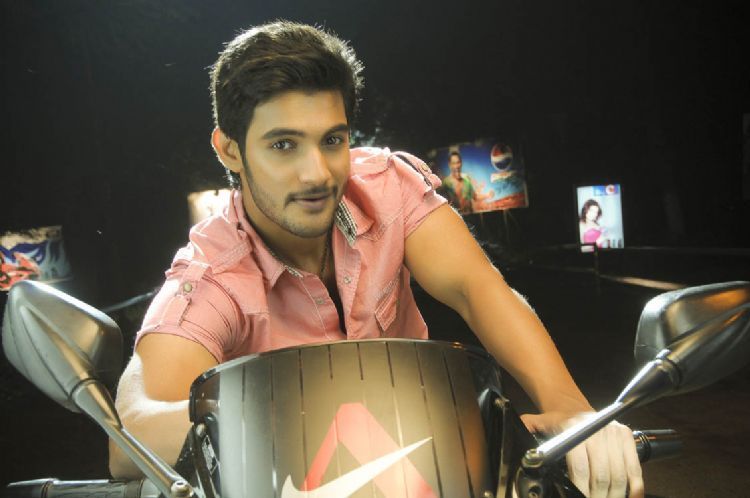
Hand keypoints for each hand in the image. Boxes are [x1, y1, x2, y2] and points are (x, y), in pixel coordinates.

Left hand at [521, 412, 643, 497]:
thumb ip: (526, 430)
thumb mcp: (538, 424)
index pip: (580, 468)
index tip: (578, 497)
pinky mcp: (627, 438)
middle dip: (596, 496)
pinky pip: (635, 469)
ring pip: (619, 475)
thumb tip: (511, 436)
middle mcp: (596, 430)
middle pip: (601, 475)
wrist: (575, 407)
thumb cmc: (557, 422)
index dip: (580, 489)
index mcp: (573, 429)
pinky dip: (635, 488)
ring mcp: (614, 433)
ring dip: (614, 495)